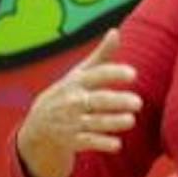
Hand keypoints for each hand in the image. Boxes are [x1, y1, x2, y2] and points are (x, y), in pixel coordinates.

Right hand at [18, 29, 141, 176]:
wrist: (39, 124)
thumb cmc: (70, 92)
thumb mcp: (81, 73)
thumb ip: (102, 55)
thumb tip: (115, 32)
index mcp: (77, 82)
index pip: (96, 75)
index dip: (114, 73)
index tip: (133, 74)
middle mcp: (73, 101)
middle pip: (97, 101)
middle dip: (116, 101)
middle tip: (138, 102)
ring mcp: (72, 121)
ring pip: (94, 122)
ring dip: (113, 122)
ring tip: (131, 120)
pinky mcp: (73, 141)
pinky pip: (88, 143)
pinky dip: (102, 144)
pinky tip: (117, 144)